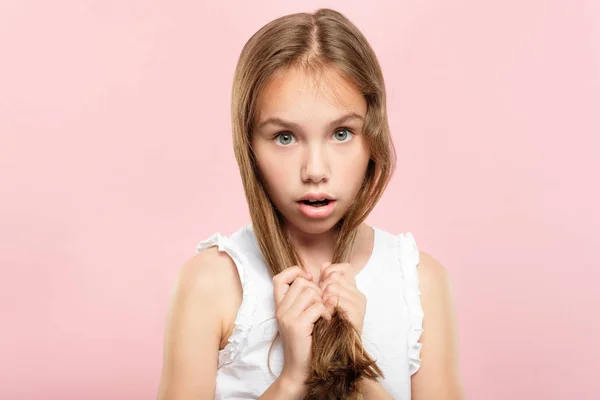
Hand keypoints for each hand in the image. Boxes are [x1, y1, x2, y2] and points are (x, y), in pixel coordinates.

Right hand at [273, 266, 332, 386]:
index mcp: (280, 307)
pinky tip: (327, 323)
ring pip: (311, 293)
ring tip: (325, 315)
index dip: (295, 273)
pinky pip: (317, 307)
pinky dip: (327, 313)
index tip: (310, 280)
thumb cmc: (307, 344)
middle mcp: (281, 310)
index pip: (279, 278)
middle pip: (302, 283)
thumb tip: (322, 276)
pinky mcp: (297, 325)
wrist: (300, 371)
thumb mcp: (304, 318)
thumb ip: (308, 299)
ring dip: (323, 302)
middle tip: (323, 306)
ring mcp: (287, 317)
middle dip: (317, 291)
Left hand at [319, 262, 366, 334]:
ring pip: (333, 287)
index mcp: (353, 289)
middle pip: (334, 277)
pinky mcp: (357, 313)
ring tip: (323, 312)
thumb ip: (325, 282)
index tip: (322, 286)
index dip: (330, 273)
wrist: (335, 353)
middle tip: (320, 303)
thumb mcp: (324, 300)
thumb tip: (324, 264)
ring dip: (323, 299)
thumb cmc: (328, 327)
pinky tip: (326, 317)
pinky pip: (336, 300)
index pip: (344, 267)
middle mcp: (358, 294)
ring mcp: (359, 304)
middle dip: (322, 288)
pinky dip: (327, 307)